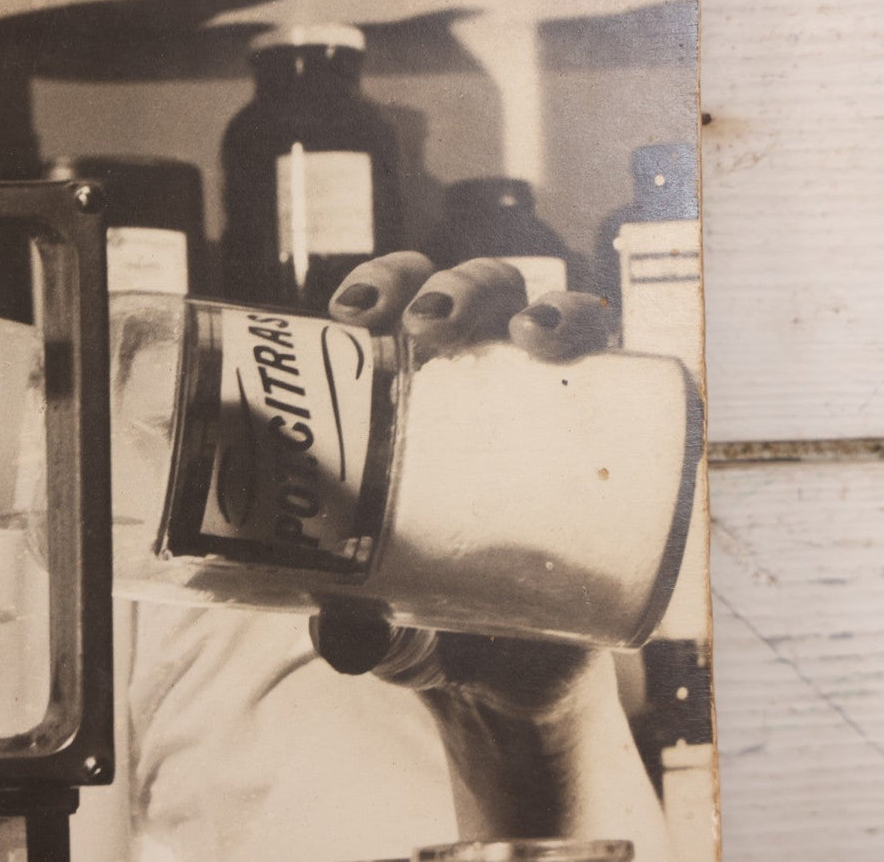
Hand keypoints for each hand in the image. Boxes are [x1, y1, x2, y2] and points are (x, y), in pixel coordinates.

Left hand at [315, 255, 670, 847]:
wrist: (517, 668)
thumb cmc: (426, 614)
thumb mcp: (383, 620)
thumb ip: (359, 631)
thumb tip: (345, 639)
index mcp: (405, 389)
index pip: (391, 305)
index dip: (377, 284)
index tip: (353, 315)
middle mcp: (472, 375)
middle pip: (462, 294)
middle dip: (448, 288)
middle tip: (426, 329)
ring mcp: (538, 395)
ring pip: (536, 307)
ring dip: (531, 300)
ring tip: (523, 334)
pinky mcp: (601, 425)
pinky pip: (607, 355)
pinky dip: (589, 328)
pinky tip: (566, 340)